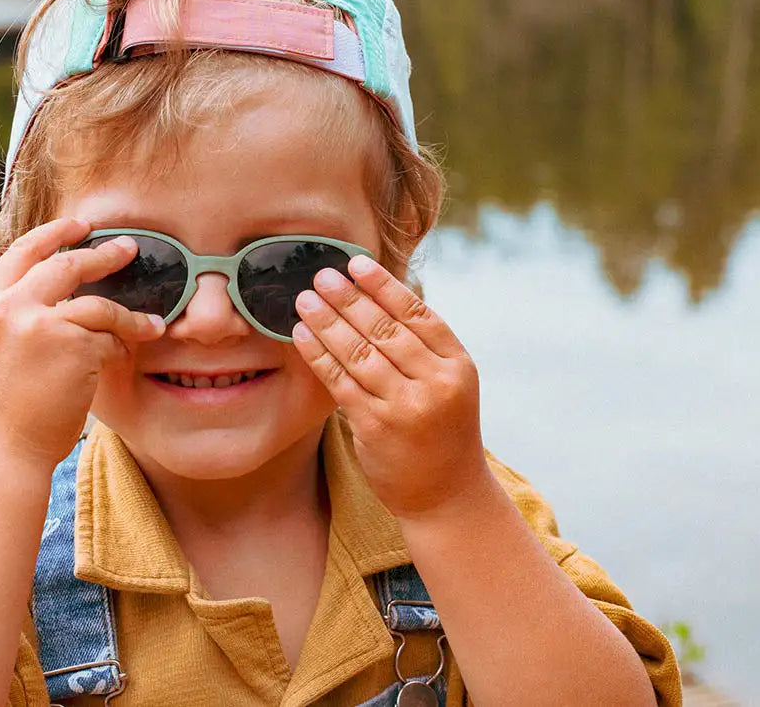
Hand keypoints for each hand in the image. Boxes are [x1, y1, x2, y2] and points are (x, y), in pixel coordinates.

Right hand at [0, 218, 164, 470]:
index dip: (54, 233)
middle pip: (65, 264)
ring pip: (98, 304)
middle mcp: (10, 308)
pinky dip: (121, 348)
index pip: (21, 252)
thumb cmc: (3, 409)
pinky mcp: (72, 346)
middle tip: (129, 249)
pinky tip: (124, 360)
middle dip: (103, 255)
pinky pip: (110, 338)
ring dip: (130, 315)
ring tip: (152, 323)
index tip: (80, 225)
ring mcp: (40, 325)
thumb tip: (57, 293)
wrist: (1, 451)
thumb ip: (17, 316)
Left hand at [292, 256, 489, 519]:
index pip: (418, 314)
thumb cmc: (441, 431)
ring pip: (360, 352)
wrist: (447, 496)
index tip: (356, 263)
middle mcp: (436, 383)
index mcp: (457, 365)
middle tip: (320, 275)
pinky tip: (302, 336)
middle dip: (349, 298)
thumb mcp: (448, 385)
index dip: (384, 285)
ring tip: (304, 299)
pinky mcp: (377, 428)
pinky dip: (319, 355)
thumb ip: (422, 348)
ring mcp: (407, 407)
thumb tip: (376, 297)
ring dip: (328, 322)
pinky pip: (341, 382)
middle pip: (386, 329)